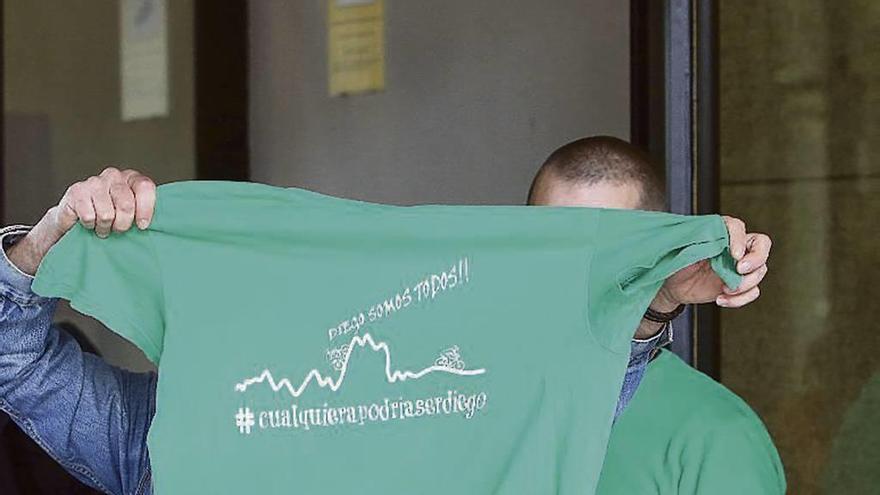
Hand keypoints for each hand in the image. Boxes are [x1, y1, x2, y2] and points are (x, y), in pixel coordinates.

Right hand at [6, 167, 155, 274]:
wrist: (76, 217)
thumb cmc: (111, 216)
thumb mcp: (132, 212)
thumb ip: (145, 211)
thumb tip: (165, 225)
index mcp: (132, 178)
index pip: (145, 187)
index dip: (145, 209)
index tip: (143, 226)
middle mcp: (114, 175)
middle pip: (126, 205)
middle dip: (123, 224)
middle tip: (118, 229)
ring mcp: (94, 181)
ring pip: (107, 214)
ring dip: (105, 227)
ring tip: (103, 226)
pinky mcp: (77, 191)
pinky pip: (89, 217)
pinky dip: (90, 225)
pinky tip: (89, 222)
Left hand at [651, 216, 770, 310]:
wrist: (671, 285)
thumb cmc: (674, 261)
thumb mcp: (681, 248)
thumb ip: (699, 240)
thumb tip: (717, 240)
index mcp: (719, 232)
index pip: (738, 227)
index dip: (739, 239)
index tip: (733, 255)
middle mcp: (734, 247)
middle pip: (762, 246)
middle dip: (756, 259)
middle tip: (739, 270)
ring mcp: (738, 267)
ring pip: (759, 271)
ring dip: (745, 284)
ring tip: (724, 290)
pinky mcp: (737, 285)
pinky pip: (752, 292)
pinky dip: (740, 299)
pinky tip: (721, 300)